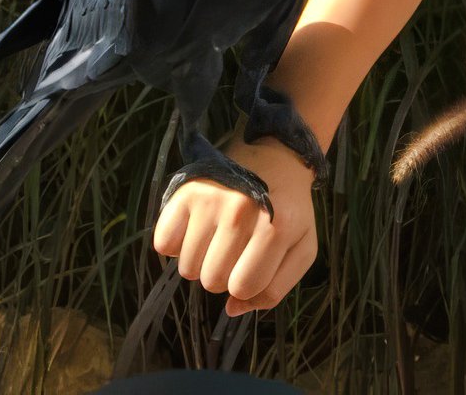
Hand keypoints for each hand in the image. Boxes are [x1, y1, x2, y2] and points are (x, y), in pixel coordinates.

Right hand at [151, 135, 318, 317]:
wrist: (276, 157)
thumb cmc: (289, 209)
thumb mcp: (301, 247)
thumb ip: (276, 289)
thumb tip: (233, 308)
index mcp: (277, 227)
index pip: (243, 288)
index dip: (246, 284)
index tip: (253, 264)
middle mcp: (242, 211)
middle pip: (212, 282)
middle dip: (224, 273)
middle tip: (237, 247)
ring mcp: (211, 199)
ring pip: (188, 269)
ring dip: (202, 261)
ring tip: (219, 235)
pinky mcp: (185, 192)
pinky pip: (164, 245)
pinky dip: (177, 245)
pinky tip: (198, 227)